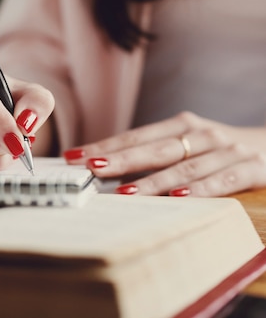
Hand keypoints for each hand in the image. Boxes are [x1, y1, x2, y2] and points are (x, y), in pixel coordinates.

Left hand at [63, 112, 265, 196]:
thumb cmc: (218, 150)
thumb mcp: (187, 145)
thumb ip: (153, 155)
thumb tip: (106, 169)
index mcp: (181, 125)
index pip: (136, 137)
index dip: (105, 146)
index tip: (75, 156)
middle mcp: (202, 134)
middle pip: (155, 149)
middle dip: (121, 159)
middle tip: (92, 169)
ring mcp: (227, 150)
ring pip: (185, 167)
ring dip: (154, 180)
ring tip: (127, 192)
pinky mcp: (253, 168)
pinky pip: (224, 180)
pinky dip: (202, 189)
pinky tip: (180, 197)